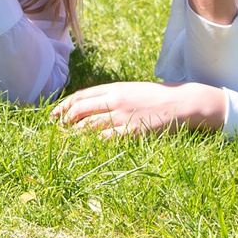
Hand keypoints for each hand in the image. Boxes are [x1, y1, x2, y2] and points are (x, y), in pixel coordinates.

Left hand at [54, 80, 225, 136]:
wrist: (183, 102)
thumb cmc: (159, 97)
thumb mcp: (133, 89)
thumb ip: (113, 95)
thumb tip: (92, 104)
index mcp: (115, 88)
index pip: (81, 95)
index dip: (63, 106)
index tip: (53, 114)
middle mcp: (115, 100)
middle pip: (80, 109)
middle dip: (64, 120)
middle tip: (58, 129)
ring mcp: (123, 116)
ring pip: (88, 125)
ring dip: (75, 134)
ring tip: (69, 141)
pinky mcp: (132, 132)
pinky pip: (106, 139)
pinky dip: (93, 144)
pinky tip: (87, 149)